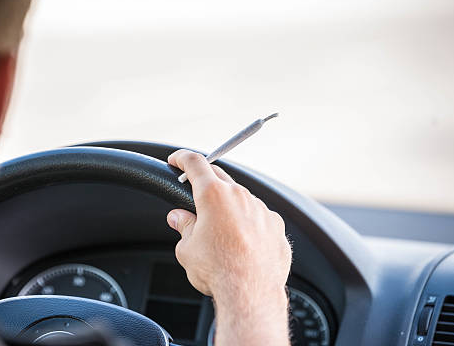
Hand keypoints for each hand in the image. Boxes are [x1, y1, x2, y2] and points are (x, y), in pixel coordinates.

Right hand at [166, 149, 291, 345]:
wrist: (251, 294)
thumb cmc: (217, 271)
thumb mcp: (187, 249)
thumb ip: (184, 226)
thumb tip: (179, 218)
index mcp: (213, 195)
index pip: (195, 163)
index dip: (182, 158)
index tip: (176, 160)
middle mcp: (240, 196)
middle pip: (219, 177)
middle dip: (205, 182)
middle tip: (194, 194)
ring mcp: (261, 210)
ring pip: (241, 199)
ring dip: (229, 207)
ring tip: (219, 231)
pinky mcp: (276, 226)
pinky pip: (259, 217)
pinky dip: (248, 223)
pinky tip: (241, 243)